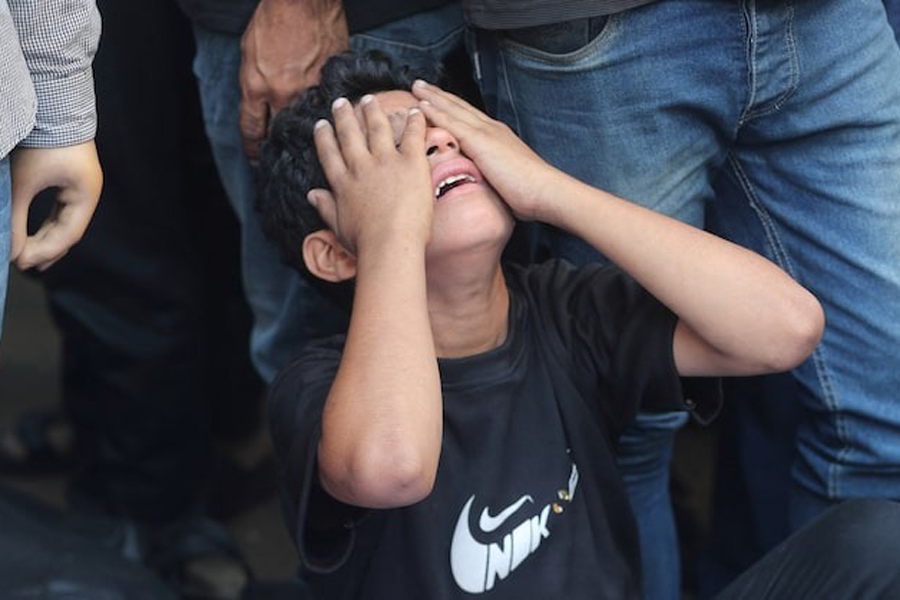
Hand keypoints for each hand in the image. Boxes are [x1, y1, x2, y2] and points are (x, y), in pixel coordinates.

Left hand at [10, 141, 102, 270]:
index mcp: (85, 196)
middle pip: (68, 232)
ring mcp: (81, 188)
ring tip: (30, 257)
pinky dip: (48, 226)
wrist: (53, 108)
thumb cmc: (42, 141)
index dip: (44, 252)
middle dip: (45, 250)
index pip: (67, 235)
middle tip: (22, 264)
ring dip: (47, 240)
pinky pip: (62, 211)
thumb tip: (9, 248)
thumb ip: (16, 216)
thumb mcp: (23, 182)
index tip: (20, 262)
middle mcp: (88, 194)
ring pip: (65, 224)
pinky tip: (37, 235)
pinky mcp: (71, 181)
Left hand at [240, 0, 348, 163]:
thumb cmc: (273, 21)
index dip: (253, 150)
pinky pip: (327, 105)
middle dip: (278, 147)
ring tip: (308, 145)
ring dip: (306, 134)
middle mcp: (282, 94)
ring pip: (307, 124)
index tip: (256, 161)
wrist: (303, 1)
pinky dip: (327, 113)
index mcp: (257, 86)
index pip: (252, 130)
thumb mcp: (249, 53)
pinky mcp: (330, 83)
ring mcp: (309, 90)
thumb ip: (254, 84)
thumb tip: (263, 106)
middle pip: (279, 133)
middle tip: (281, 160)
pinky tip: (331, 121)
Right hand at [310, 95, 432, 253]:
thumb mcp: (339, 227)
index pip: (329, 154)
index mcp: (343, 184)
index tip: (322, 124)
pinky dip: (413, 121)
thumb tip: (311, 195)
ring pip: (376, 128)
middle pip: (349, 135)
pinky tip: (414, 110)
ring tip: (369, 99)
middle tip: (341, 102)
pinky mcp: (411, 163)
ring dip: (372, 111)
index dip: (324, 137)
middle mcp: (360, 167)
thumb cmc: (365, 244)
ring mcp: (386, 162)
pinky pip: (412, 135)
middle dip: (344, 116)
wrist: (390, 246)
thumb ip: (325, 207)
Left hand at [412, 80, 559, 221]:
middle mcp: (491, 129)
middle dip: (438, 95)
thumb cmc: (531, 192)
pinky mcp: (481, 141)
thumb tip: (483, 179)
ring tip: (416, 87)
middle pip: (459, 106)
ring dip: (432, 97)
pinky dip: (436, 111)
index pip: (469, 116)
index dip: (451, 106)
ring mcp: (486, 132)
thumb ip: (493, 172)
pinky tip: (423, 105)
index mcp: (497, 136)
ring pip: (453, 109)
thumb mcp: (507, 177)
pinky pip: (452, 122)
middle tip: (420, 84)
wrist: (545, 191)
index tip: (436, 98)